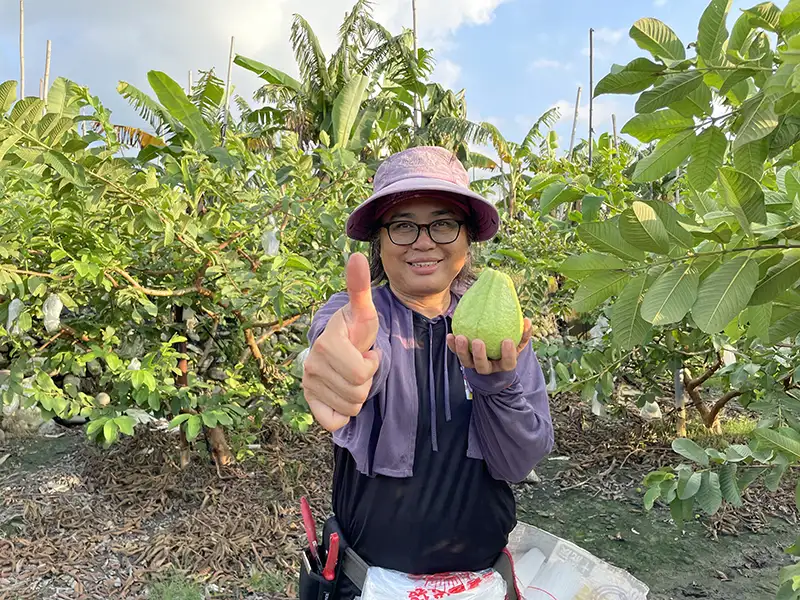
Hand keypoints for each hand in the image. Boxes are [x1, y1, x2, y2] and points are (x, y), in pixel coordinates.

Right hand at [302, 252, 380, 431]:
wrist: (340, 346)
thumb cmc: (356, 330)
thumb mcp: (364, 311)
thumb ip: (360, 286)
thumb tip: (357, 255)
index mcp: (326, 342)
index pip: (362, 373)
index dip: (372, 365)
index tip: (366, 352)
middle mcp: (311, 363)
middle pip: (357, 393)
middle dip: (366, 381)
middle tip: (360, 366)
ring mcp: (307, 383)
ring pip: (349, 408)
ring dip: (358, 396)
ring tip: (351, 376)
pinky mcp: (308, 400)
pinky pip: (332, 422)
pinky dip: (342, 414)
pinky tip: (341, 395)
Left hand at [446, 317, 531, 375]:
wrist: (495, 352)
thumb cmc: (508, 344)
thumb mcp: (518, 340)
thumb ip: (523, 333)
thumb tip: (528, 321)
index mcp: (503, 364)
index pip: (508, 363)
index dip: (508, 355)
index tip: (507, 341)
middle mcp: (488, 367)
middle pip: (482, 367)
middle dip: (479, 356)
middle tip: (478, 341)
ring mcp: (474, 364)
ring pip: (467, 362)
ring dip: (462, 351)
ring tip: (460, 337)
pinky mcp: (465, 357)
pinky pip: (456, 353)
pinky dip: (452, 346)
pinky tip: (451, 335)